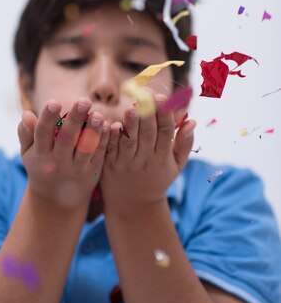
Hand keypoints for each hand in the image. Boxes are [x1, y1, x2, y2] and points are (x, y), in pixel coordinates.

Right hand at [18, 98, 110, 210]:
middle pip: (67, 139)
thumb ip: (26, 133)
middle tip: (84, 101)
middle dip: (75, 120)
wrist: (57, 200)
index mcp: (41, 154)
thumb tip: (27, 113)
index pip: (43, 134)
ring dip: (93, 131)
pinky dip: (104, 141)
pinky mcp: (92, 171)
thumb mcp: (28, 153)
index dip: (47, 118)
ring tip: (98, 115)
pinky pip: (98, 154)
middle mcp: (58, 161)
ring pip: (85, 148)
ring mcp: (76, 167)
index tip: (54, 102)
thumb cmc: (41, 166)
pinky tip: (108, 126)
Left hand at [100, 91, 195, 217]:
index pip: (166, 132)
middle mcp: (145, 159)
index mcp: (162, 157)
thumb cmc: (157, 180)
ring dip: (130, 124)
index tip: (163, 98)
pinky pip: (111, 149)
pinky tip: (112, 124)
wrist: (132, 206)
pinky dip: (112, 137)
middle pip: (148, 133)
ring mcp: (127, 162)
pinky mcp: (110, 165)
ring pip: (129, 141)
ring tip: (131, 108)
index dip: (165, 115)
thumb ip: (184, 143)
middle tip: (146, 95)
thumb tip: (192, 121)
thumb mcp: (176, 166)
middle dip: (148, 114)